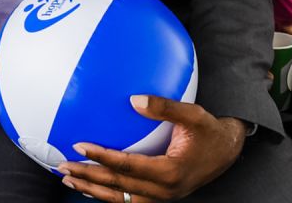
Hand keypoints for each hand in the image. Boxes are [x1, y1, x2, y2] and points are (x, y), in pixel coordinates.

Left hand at [57, 95, 244, 201]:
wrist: (228, 151)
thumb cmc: (210, 131)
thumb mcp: (193, 114)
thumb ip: (164, 107)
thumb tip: (133, 99)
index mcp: (170, 172)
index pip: (127, 166)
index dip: (101, 157)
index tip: (78, 146)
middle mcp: (164, 190)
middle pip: (118, 187)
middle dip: (88, 178)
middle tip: (63, 167)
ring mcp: (162, 197)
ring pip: (120, 199)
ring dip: (93, 190)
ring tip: (70, 180)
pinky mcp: (160, 196)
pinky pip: (129, 200)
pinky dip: (108, 194)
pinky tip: (92, 185)